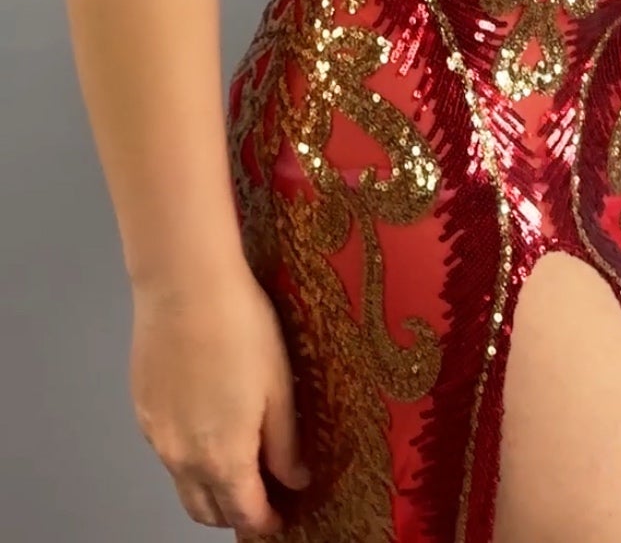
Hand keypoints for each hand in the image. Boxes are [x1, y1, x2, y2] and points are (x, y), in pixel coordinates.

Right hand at [129, 262, 310, 533]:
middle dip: (233, 512)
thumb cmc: (240, 328)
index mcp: (223, 458)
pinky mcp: (142, 410)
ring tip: (235, 459)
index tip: (282, 514)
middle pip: (205, 510)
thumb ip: (285, 443)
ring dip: (208, 486)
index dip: (267, 521)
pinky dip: (187, 454)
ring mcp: (156, 436)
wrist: (184, 285)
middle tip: (259, 495)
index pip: (245, 513)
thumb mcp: (280, 387)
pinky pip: (166, 451)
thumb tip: (296, 478)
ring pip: (182, 482)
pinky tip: (206, 421)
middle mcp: (182, 459)